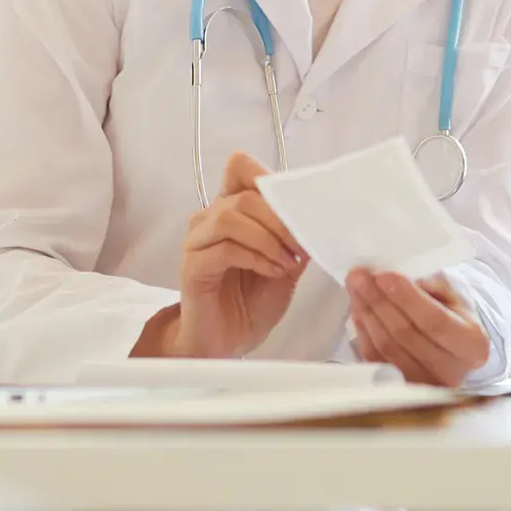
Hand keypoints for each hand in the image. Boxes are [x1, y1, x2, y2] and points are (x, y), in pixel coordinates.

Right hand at [166, 152, 308, 357]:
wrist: (226, 342)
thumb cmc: (251, 303)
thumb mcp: (286, 265)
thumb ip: (295, 238)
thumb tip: (318, 216)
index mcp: (232, 210)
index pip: (240, 168)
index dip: (267, 178)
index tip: (296, 209)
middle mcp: (210, 218)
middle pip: (245, 194)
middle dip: (281, 220)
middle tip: (300, 248)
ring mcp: (198, 241)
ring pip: (231, 217)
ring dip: (268, 239)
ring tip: (286, 263)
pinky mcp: (193, 266)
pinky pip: (224, 249)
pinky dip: (255, 258)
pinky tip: (271, 272)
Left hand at [346, 269, 489, 386]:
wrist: (454, 350)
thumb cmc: (453, 316)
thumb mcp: (454, 296)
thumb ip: (432, 287)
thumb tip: (400, 280)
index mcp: (472, 345)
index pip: (435, 321)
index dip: (407, 298)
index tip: (383, 275)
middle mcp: (451, 372)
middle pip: (406, 335)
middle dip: (379, 301)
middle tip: (359, 276)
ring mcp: (424, 385)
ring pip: (386, 347)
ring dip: (367, 313)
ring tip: (355, 287)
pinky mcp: (400, 388)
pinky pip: (374, 358)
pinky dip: (363, 330)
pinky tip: (358, 309)